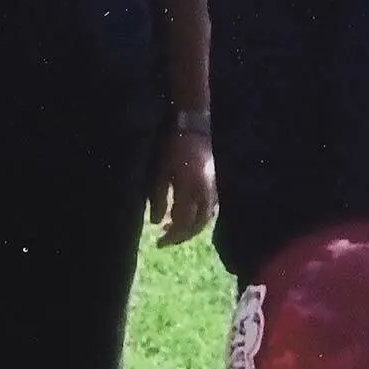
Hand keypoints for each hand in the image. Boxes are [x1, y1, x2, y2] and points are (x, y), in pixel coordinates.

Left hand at [147, 128, 216, 246]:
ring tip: (174, 230)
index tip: (157, 241)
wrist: (193, 127)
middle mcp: (203, 192)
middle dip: (181, 236)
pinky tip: (188, 218)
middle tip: (165, 240)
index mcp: (189, 190)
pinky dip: (200, 219)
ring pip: (206, 219)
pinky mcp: (213, 184)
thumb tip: (155, 222)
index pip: (181, 222)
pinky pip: (210, 209)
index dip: (170, 236)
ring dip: (191, 229)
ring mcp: (211, 188)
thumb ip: (158, 198)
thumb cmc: (172, 147)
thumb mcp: (160, 172)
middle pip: (196, 225)